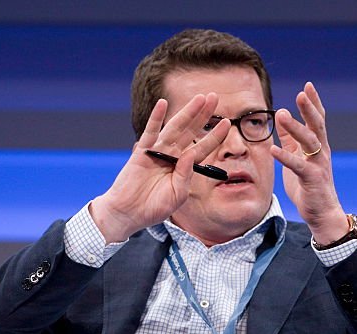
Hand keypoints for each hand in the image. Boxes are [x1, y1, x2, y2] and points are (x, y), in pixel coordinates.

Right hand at [90, 94, 230, 242]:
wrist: (129, 214)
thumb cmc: (153, 208)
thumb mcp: (176, 196)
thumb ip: (185, 176)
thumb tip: (190, 153)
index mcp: (183, 168)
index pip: (202, 148)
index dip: (214, 136)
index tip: (227, 123)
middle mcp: (172, 156)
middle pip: (190, 132)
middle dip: (203, 115)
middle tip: (215, 97)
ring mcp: (157, 151)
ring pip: (174, 128)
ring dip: (187, 112)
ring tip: (200, 98)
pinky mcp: (142, 151)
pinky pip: (150, 132)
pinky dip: (155, 118)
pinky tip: (163, 104)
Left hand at [271, 82, 348, 244]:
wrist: (322, 213)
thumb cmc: (309, 187)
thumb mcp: (297, 160)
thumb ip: (291, 141)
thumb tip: (283, 121)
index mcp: (319, 146)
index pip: (318, 120)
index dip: (313, 103)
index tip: (307, 86)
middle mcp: (322, 152)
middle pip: (317, 126)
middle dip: (309, 109)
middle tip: (301, 93)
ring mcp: (318, 165)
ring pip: (308, 142)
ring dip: (295, 127)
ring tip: (281, 113)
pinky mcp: (311, 179)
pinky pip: (297, 166)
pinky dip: (285, 157)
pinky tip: (273, 149)